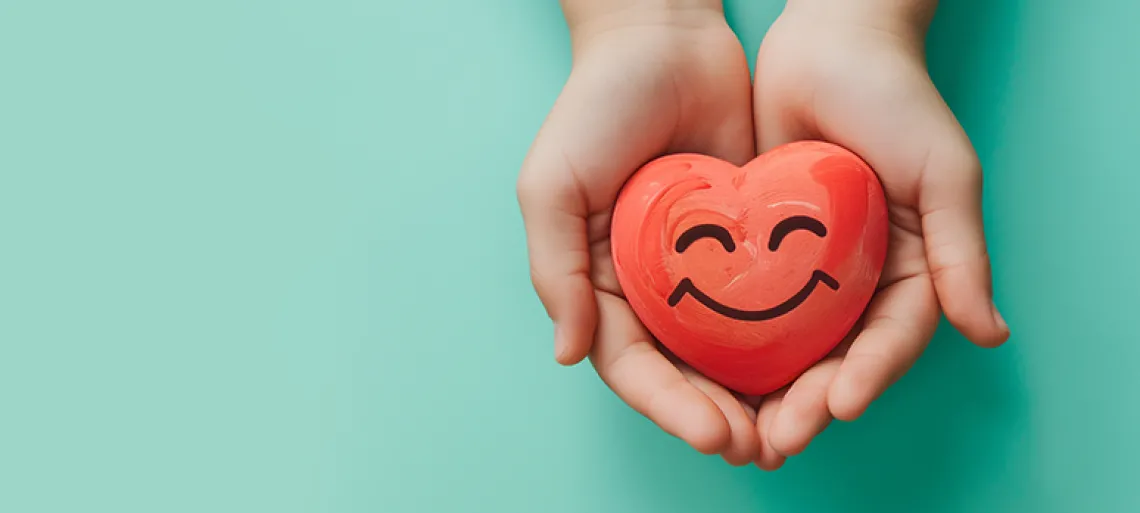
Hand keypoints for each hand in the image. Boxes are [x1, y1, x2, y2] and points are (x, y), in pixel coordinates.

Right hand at [517, 3, 761, 463]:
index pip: (632, 365)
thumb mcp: (551, 187)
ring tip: (792, 429)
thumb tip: (569, 355)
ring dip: (756, 395)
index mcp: (599, 282)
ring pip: (729, 351)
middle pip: (684, 371)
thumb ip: (553, 271)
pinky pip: (769, 302)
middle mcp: (649, 286)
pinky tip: (817, 368)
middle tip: (761, 447)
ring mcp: (701, 269)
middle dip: (718, 415)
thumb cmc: (594, 109)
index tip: (714, 433)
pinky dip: (787, 341)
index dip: (670, 406)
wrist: (665, 39)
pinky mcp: (747, 242)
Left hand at [749, 2, 1010, 469]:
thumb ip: (961, 254)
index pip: (890, 340)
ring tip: (743, 430)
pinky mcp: (764, 250)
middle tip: (777, 438)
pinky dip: (733, 345)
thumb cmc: (896, 98)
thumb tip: (989, 334)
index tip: (840, 406)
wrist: (826, 42)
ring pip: (789, 346)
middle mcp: (859, 278)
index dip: (868, 376)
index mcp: (911, 268)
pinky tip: (706, 375)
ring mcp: (809, 269)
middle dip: (810, 401)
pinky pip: (747, 307)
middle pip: (835, 357)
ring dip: (769, 391)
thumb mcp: (944, 174)